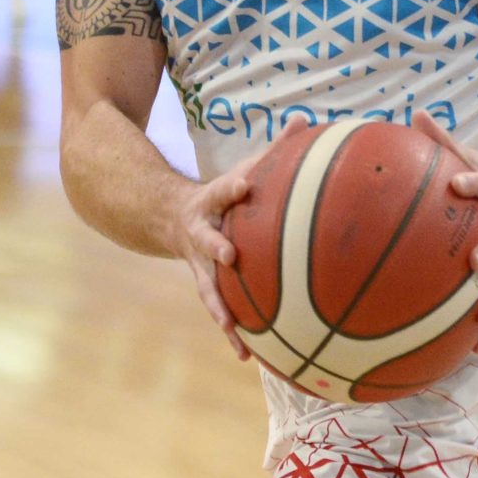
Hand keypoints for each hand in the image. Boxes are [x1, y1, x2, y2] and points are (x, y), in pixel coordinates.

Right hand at [168, 154, 262, 361]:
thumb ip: (274, 148)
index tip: (243, 184)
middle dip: (217, 249)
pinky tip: (247, 358)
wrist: (171, 217)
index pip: (223, 190)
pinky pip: (221, 312)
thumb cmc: (224, 194)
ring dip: (221, 309)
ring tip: (234, 332)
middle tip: (230, 257)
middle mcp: (202, 235)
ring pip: (209, 288)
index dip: (232, 187)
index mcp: (214, 202)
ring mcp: (201, 265)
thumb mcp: (244, 167)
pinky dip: (232, 334)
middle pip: (208, 242)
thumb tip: (306, 119)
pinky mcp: (207, 286)